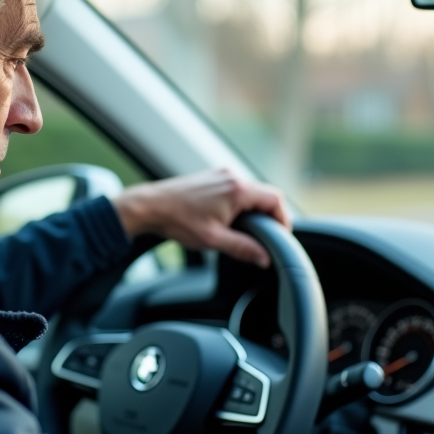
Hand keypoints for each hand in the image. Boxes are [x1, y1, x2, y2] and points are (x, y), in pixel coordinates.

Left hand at [111, 169, 289, 267]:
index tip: (280, 236)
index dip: (283, 219)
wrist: (150, 207)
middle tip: (266, 236)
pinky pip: (236, 188)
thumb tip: (264, 258)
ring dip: (254, 209)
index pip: (275, 200)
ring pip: (251, 191)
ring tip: (247, 230)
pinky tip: (230, 219)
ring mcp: (221, 174)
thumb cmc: (178, 220)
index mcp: (237, 189)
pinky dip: (240, 203)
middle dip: (269, 215)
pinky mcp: (212, 177)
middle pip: (265, 194)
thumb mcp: (214, 240)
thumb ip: (243, 248)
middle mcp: (232, 176)